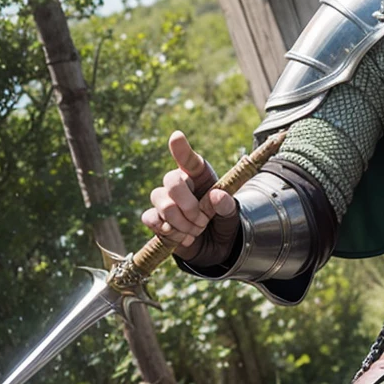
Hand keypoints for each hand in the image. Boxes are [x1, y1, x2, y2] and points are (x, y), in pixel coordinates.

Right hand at [141, 131, 238, 261]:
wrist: (216, 247)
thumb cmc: (223, 221)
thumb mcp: (232, 214)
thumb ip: (227, 205)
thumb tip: (217, 195)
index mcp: (199, 175)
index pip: (188, 158)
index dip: (181, 148)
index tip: (177, 137)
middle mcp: (179, 183)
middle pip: (171, 181)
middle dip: (188, 205)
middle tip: (203, 221)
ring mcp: (164, 200)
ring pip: (163, 205)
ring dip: (182, 223)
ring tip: (197, 230)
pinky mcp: (155, 219)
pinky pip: (151, 219)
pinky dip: (170, 232)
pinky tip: (183, 237)